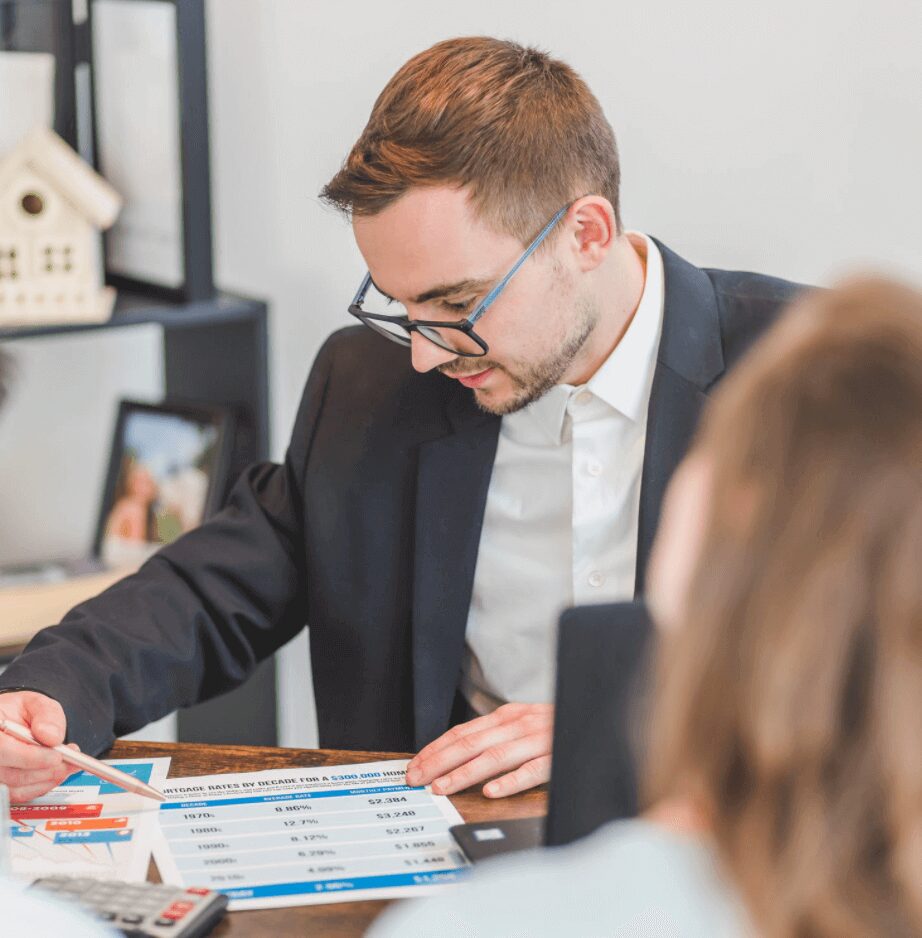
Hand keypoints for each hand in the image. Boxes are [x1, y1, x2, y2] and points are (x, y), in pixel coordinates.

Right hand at [0, 691, 77, 801]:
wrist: (5, 723)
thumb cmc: (15, 713)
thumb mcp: (33, 703)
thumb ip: (46, 715)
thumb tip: (52, 737)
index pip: (3, 750)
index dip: (31, 757)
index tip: (57, 756)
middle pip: (10, 774)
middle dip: (45, 770)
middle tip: (70, 761)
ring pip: (15, 788)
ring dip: (47, 779)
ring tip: (66, 765)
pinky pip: (18, 795)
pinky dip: (40, 786)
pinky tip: (54, 773)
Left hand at [406, 703, 552, 797]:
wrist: (598, 713)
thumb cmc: (556, 725)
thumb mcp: (522, 723)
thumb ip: (495, 735)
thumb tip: (456, 753)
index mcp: (507, 716)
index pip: (462, 732)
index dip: (436, 749)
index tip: (414, 766)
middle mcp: (519, 724)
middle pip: (471, 743)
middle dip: (439, 762)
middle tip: (417, 779)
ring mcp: (538, 739)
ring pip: (495, 756)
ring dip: (465, 772)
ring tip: (443, 788)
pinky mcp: (557, 755)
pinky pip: (532, 770)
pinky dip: (511, 780)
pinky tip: (492, 791)